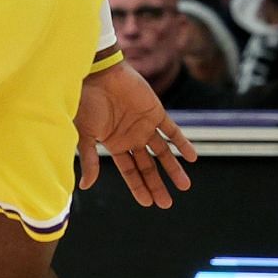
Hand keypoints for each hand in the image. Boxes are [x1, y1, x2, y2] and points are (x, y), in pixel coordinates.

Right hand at [75, 61, 197, 208]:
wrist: (98, 74)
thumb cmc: (85, 102)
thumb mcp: (85, 134)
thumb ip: (89, 159)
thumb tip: (85, 186)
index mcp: (114, 144)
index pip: (130, 171)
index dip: (139, 187)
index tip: (148, 203)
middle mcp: (132, 138)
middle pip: (148, 166)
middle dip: (157, 185)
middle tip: (166, 203)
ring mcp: (145, 125)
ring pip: (163, 152)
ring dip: (174, 168)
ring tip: (184, 185)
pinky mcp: (156, 112)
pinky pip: (172, 131)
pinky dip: (182, 143)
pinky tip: (192, 157)